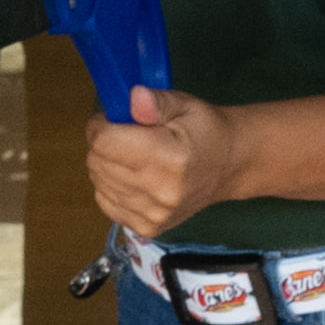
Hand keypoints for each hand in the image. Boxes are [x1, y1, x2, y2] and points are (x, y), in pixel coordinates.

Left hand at [76, 84, 242, 244]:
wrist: (227, 167)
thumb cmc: (204, 131)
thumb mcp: (184, 106)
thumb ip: (156, 102)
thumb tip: (134, 97)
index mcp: (169, 158)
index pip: (104, 142)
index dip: (101, 125)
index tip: (113, 119)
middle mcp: (160, 191)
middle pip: (97, 163)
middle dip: (103, 144)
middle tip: (125, 136)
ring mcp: (153, 214)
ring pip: (99, 183)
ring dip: (106, 166)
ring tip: (132, 156)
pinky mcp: (148, 227)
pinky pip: (107, 202)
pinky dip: (111, 186)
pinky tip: (132, 176)